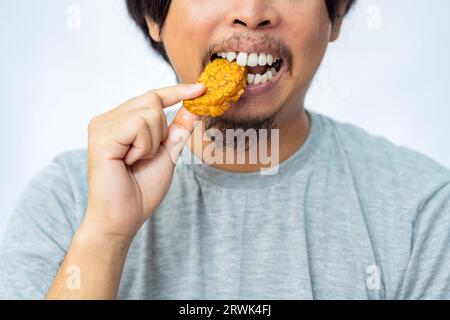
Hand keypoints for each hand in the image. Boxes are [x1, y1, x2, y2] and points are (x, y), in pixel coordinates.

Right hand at [83, 84, 204, 242]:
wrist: (123, 218)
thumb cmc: (140, 190)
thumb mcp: (167, 154)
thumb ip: (177, 130)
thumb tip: (195, 108)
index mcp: (120, 122)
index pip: (151, 97)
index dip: (177, 91)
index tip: (202, 88)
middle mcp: (107, 119)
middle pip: (152, 100)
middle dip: (161, 130)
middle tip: (146, 156)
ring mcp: (101, 126)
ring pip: (149, 111)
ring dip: (153, 142)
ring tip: (135, 161)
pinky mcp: (101, 136)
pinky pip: (138, 124)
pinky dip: (144, 146)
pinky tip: (129, 162)